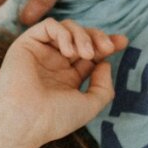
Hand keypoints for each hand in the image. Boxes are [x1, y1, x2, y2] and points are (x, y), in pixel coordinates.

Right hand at [0, 19, 127, 146]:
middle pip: (81, 37)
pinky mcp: (27, 44)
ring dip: (82, 36)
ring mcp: (41, 53)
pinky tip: (68, 52)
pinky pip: (49, 25)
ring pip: (67, 28)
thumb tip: (105, 63)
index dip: (106, 44)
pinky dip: (63, 33)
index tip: (122, 42)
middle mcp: (54, 63)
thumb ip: (103, 86)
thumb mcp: (89, 105)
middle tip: (108, 47)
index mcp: (68, 78)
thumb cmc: (55, 119)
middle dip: (98, 37)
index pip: (90, 54)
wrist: (25, 121)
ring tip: (86, 54)